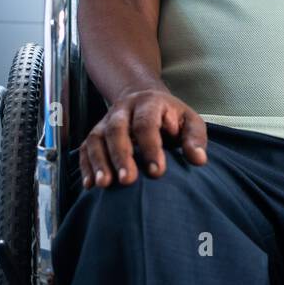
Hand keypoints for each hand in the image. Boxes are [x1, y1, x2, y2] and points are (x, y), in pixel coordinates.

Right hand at [79, 87, 207, 187]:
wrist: (144, 99)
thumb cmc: (171, 117)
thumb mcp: (189, 120)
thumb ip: (195, 138)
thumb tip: (198, 159)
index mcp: (149, 103)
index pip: (146, 123)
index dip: (150, 147)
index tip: (157, 172)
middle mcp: (123, 109)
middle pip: (117, 129)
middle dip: (121, 155)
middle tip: (128, 180)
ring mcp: (106, 121)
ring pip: (97, 138)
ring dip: (99, 162)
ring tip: (104, 184)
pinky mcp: (96, 134)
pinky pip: (85, 148)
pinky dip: (86, 166)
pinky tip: (90, 185)